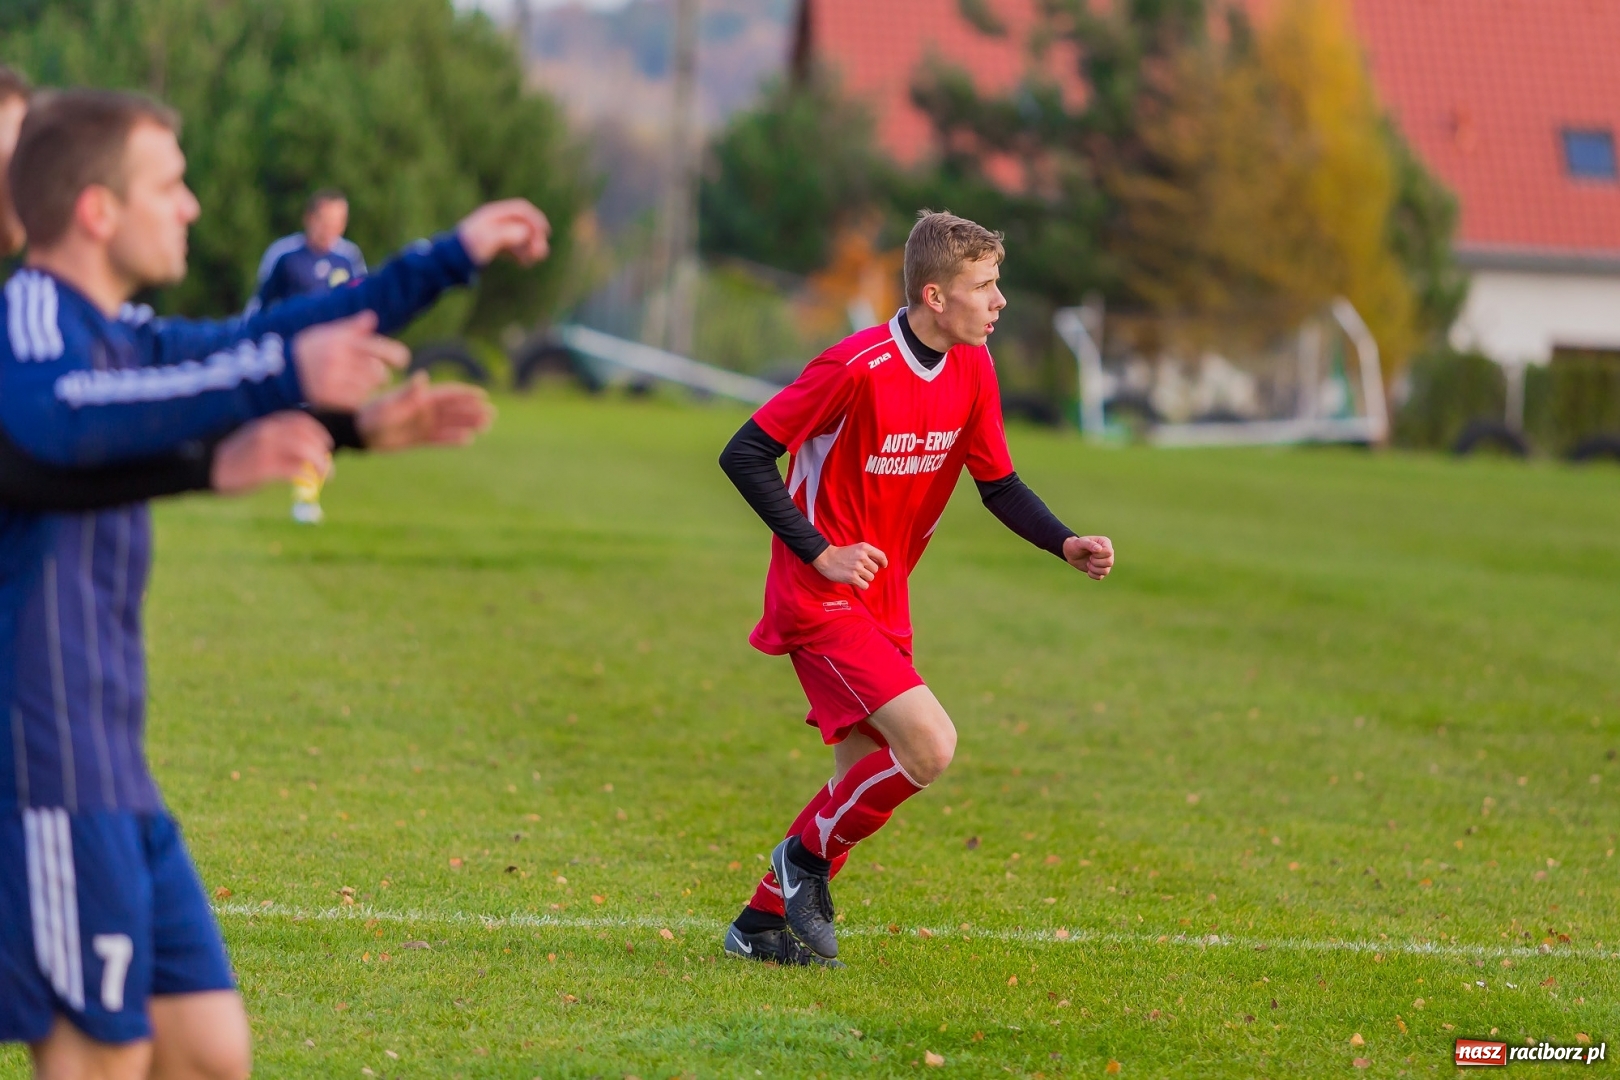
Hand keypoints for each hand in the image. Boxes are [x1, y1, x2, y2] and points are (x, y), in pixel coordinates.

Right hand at [210, 411, 332, 494]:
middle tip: (327, 469)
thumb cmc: (233, 459)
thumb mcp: (255, 442)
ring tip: (323, 478)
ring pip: (305, 451)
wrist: (206, 467)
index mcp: (266, 423)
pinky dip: (306, 477)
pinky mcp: (263, 467)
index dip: (318, 434)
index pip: (301, 422)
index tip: (326, 446)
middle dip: (322, 453)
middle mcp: (268, 431)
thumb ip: (278, 443)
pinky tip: (308, 484)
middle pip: (307, 437)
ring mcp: (266, 448)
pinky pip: (294, 470)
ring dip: (320, 465)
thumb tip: (305, 454)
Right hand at [292, 311, 409, 410]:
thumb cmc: (306, 350)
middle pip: (378, 373)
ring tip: (353, 383)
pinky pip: (354, 401)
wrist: (275, 371)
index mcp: (340, 339)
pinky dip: (354, 400)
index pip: (378, 348)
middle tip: (374, 375)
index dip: (395, 355)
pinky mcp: (326, 396)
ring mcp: (331, 378)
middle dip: (378, 375)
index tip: (402, 360)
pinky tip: (345, 395)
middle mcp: (337, 357)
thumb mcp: (324, 333)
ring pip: (367, 388)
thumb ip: (350, 327)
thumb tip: (372, 317)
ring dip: (365, 388)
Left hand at [356, 371, 494, 451]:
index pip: (448, 394)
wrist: (359, 433)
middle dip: (473, 410)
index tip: (483, 395)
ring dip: (467, 424)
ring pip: (450, 424)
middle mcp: (424, 410)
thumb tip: (423, 376)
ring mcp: (422, 424)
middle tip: (492, 414)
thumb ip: (407, 392)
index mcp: (420, 398)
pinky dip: (453, 439)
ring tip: (486, 426)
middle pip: (454, 410)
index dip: (466, 394)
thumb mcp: (390, 404)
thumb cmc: (371, 415)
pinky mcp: (418, 439)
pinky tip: (468, 440)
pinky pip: (439, 439)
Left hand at [457, 199, 550, 265]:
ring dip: (531, 246)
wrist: (450, 260)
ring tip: (534, 260)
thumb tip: (526, 233)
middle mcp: (496, 222)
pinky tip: (524, 264)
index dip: (536, 219)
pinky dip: (522, 254)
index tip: (545, 233)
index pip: (521, 210)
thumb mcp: (488, 239)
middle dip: (535, 237)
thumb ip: (508, 234)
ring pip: (521, 236)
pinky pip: (514, 246)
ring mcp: (496, 233)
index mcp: (494, 214)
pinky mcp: (495, 245)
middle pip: (524, 223)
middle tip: (541, 253)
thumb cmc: (468, 247)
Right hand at [812, 542, 888, 589]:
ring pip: (871, 578)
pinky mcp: (852, 577)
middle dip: (869, 570)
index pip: (881, 556)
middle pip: (875, 569)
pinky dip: (862, 585)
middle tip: (860, 569)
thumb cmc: (842, 554)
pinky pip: (865, 585)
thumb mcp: (856, 548)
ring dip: (865, 578)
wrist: (826, 558)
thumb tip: (882, 563)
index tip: (883, 565)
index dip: (883, 562)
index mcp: (864, 547)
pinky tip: (856, 581)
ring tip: (856, 574)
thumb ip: (868, 554)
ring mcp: (857, 567)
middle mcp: (862, 557)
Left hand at [1063, 535, 1114, 579]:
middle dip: (1096, 562)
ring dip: (1094, 569)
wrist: (1071, 553)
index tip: (1091, 552)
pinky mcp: (1101, 570)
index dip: (1099, 555)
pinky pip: (1100, 577)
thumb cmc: (1076, 545)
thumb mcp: (1081, 542)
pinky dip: (1092, 574)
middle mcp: (1108, 553)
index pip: (1109, 552)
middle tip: (1089, 558)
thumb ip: (1090, 544)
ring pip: (1106, 571)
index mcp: (1105, 543)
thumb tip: (1099, 549)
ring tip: (1088, 563)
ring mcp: (1105, 562)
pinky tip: (1088, 569)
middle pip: (1109, 562)